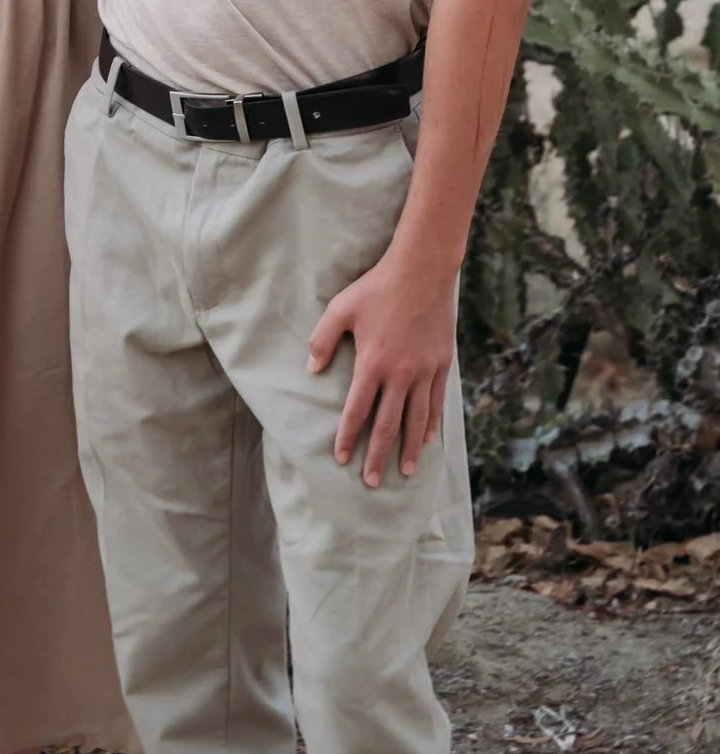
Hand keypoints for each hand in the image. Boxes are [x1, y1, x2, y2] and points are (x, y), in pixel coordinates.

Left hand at [307, 250, 453, 486]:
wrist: (422, 271)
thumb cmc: (377, 288)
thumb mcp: (340, 308)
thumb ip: (323, 339)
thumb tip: (311, 368)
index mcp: (372, 363)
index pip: (357, 410)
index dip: (347, 436)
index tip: (341, 458)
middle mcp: (400, 374)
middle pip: (387, 424)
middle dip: (378, 455)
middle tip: (371, 482)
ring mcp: (424, 371)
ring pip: (415, 420)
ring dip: (408, 449)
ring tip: (403, 471)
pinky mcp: (441, 364)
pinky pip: (435, 403)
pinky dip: (430, 425)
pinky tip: (425, 441)